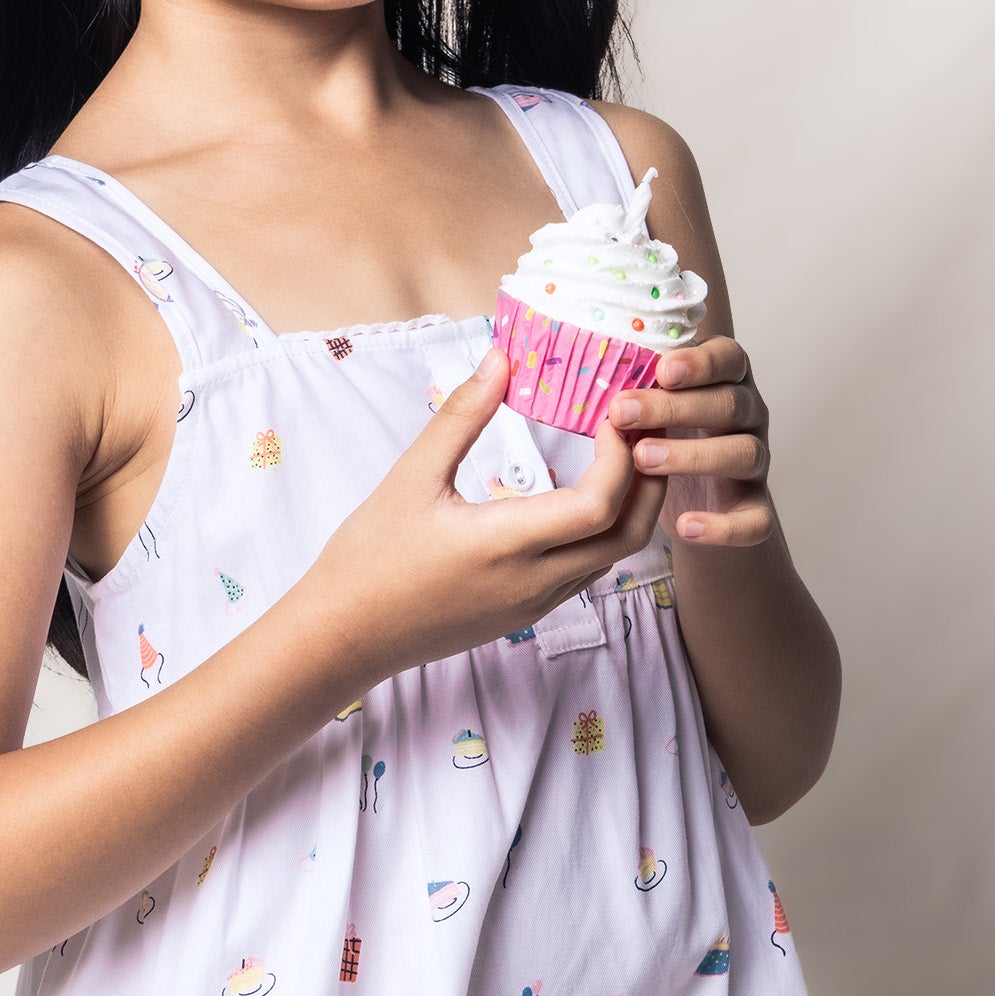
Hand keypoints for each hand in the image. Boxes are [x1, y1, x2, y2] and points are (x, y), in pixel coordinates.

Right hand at [306, 352, 666, 684]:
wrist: (345, 636)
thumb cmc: (369, 558)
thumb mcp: (410, 477)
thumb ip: (461, 416)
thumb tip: (500, 358)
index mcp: (505, 545)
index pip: (598, 505)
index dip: (620, 456)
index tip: (611, 415)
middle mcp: (532, 582)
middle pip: (627, 536)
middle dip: (649, 481)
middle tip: (643, 432)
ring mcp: (534, 604)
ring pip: (612, 558)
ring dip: (631, 509)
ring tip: (623, 457)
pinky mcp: (526, 614)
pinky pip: (586, 573)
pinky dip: (603, 533)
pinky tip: (587, 497)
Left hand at [608, 335, 772, 547]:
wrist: (693, 510)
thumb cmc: (665, 443)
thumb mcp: (651, 411)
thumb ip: (635, 389)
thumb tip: (592, 371)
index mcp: (725, 382)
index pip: (728, 358)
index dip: (701, 363)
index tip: (661, 371)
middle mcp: (748, 418)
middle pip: (729, 403)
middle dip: (676, 407)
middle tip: (623, 413)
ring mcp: (755, 465)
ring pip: (744, 453)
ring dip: (693, 456)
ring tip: (643, 460)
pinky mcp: (755, 510)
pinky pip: (755, 519)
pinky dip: (723, 526)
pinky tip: (683, 525)